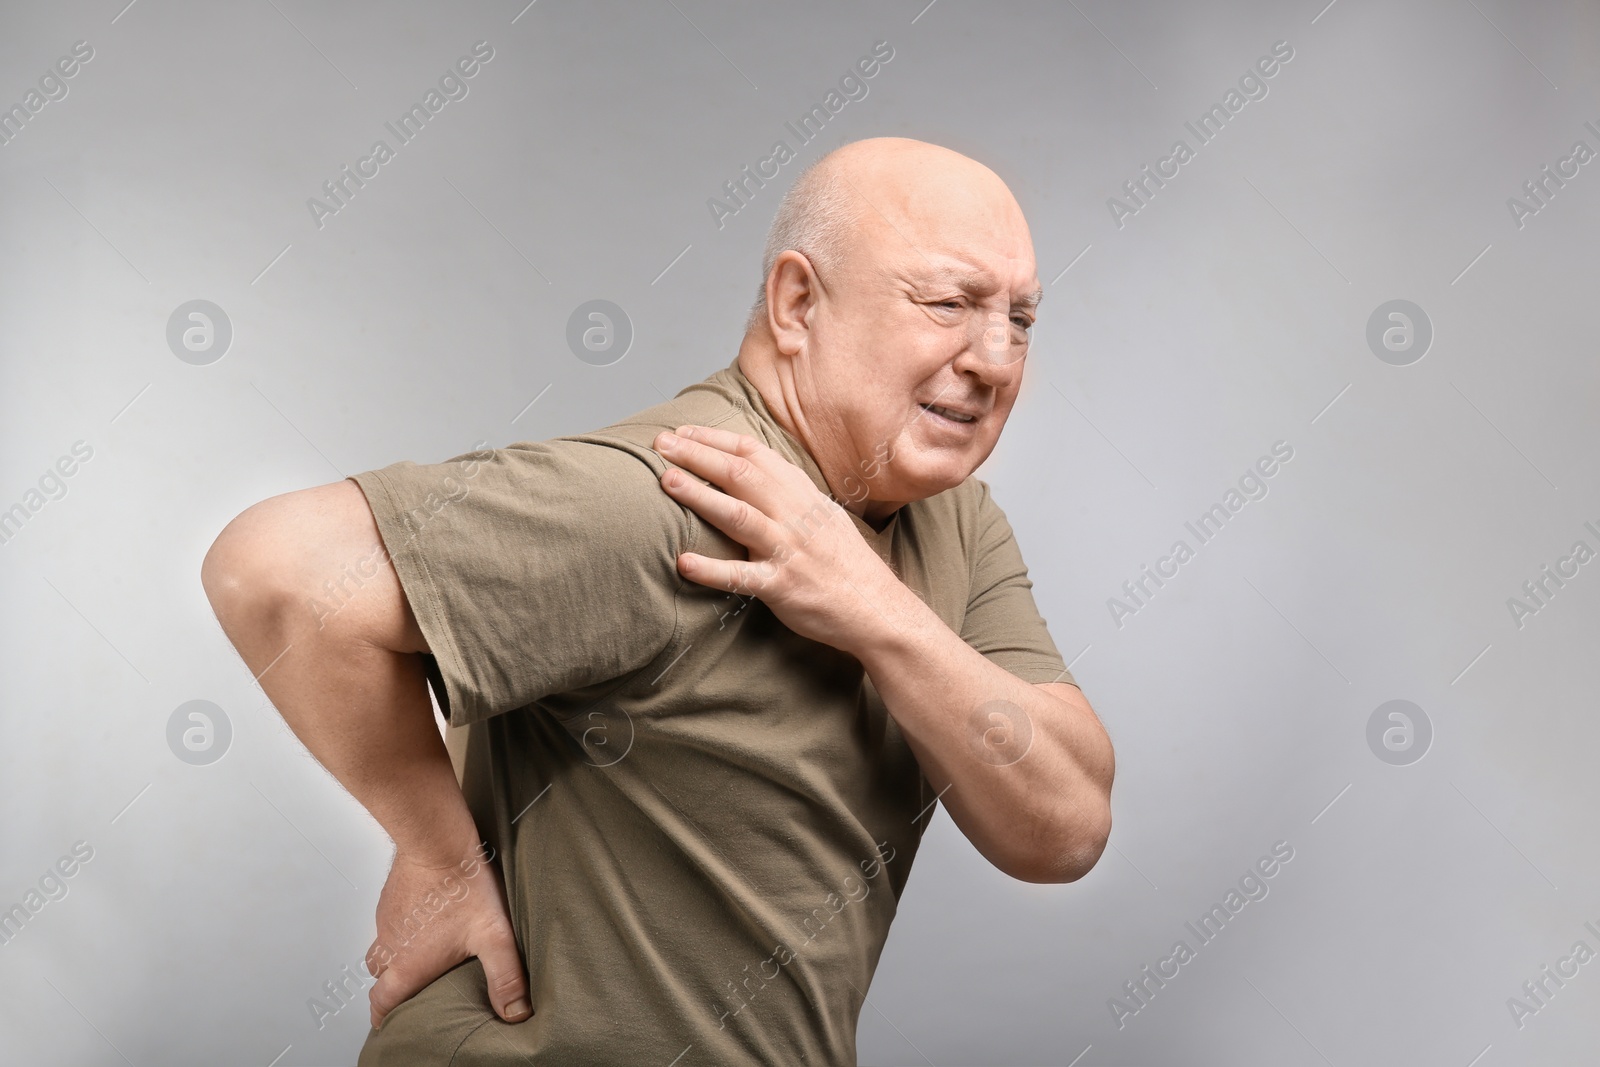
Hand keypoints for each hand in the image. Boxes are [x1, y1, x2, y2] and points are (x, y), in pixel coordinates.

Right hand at [364, 844, 530, 1028]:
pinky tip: (426, 919)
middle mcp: (390, 944)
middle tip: (407, 990)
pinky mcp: (391, 896)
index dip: (383, 1016)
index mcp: (408, 964)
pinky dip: (400, 928)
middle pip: (379, 977)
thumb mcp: (493, 936)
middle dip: (389, 988)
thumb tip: (515, 1012)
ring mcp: (387, 918)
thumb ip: (506, 977)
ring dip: (395, 956)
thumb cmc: (462, 886)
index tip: (388, 1023)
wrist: (438, 841)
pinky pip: (389, 921)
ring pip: (381, 947)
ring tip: (419, 955)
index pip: (382, 1002)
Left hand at [653, 424, 901, 654]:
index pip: (754, 454)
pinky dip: (711, 569)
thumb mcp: (821, 514)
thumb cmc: (842, 561)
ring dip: (700, 495)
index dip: (715, 440)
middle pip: (740, 475)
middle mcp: (794, 515)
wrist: (874, 606)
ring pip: (739, 515)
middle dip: (697, 455)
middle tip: (660, 444)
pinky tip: (683, 562)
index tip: (683, 432)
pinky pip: (742, 576)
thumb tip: (751, 471)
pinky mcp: (782, 586)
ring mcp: (788, 549)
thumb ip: (787, 492)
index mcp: (801, 494)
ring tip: (666, 480)